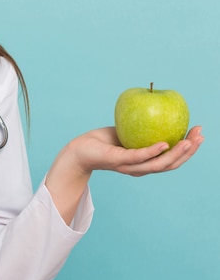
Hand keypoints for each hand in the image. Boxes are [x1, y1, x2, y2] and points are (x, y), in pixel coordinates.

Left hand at [70, 126, 203, 176]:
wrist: (80, 150)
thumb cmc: (104, 141)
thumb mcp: (128, 132)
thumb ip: (144, 128)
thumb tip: (162, 111)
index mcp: (145, 163)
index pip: (172, 159)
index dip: (188, 149)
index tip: (200, 134)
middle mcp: (140, 168)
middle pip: (170, 164)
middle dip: (189, 151)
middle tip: (200, 136)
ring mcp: (129, 166)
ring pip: (158, 163)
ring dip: (176, 153)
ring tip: (189, 141)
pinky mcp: (118, 160)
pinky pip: (138, 156)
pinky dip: (153, 151)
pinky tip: (164, 143)